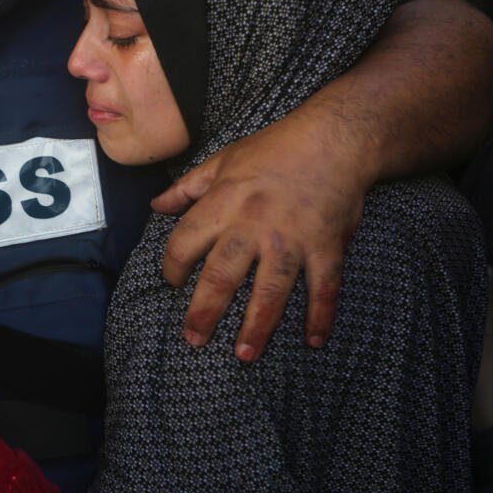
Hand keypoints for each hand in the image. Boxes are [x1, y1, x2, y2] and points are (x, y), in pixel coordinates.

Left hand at [152, 110, 368, 361]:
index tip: (171, 283)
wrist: (337, 137)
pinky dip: (322, 314)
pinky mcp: (327, 245)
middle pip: (223, 274)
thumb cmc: (276, 148)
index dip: (172, 266)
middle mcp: (255, 224)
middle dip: (205, 310)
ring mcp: (293, 238)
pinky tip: (315, 341)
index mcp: (225, 202)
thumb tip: (156, 205)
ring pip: (271, 288)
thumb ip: (188, 187)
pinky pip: (325, 286)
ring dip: (259, 324)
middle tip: (194, 339)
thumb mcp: (224, 159)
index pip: (186, 241)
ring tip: (245, 355)